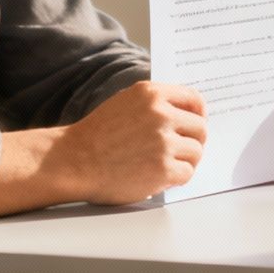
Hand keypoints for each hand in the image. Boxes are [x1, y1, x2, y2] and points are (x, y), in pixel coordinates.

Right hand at [53, 80, 207, 203]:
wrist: (74, 161)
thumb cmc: (97, 135)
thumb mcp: (125, 102)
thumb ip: (154, 103)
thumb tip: (186, 112)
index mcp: (151, 94)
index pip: (193, 98)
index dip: (199, 113)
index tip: (197, 122)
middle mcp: (160, 114)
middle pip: (200, 127)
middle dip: (193, 141)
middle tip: (181, 151)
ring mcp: (163, 142)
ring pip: (196, 151)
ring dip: (185, 161)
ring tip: (166, 165)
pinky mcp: (162, 168)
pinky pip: (187, 173)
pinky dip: (177, 178)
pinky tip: (161, 177)